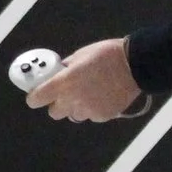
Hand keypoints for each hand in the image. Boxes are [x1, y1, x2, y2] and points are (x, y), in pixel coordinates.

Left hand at [25, 38, 141, 121]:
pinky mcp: (102, 116)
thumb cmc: (106, 54)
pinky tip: (103, 96)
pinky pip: (91, 115)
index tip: (36, 95)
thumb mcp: (80, 55)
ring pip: (74, 114)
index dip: (35, 97)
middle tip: (66, 93)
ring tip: (90, 92)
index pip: (36, 99)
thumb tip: (58, 73)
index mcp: (64, 82)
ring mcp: (88, 110)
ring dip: (76, 106)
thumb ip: (66, 68)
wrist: (136, 64)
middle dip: (57, 103)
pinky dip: (93, 108)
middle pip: (54, 112)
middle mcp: (73, 99)